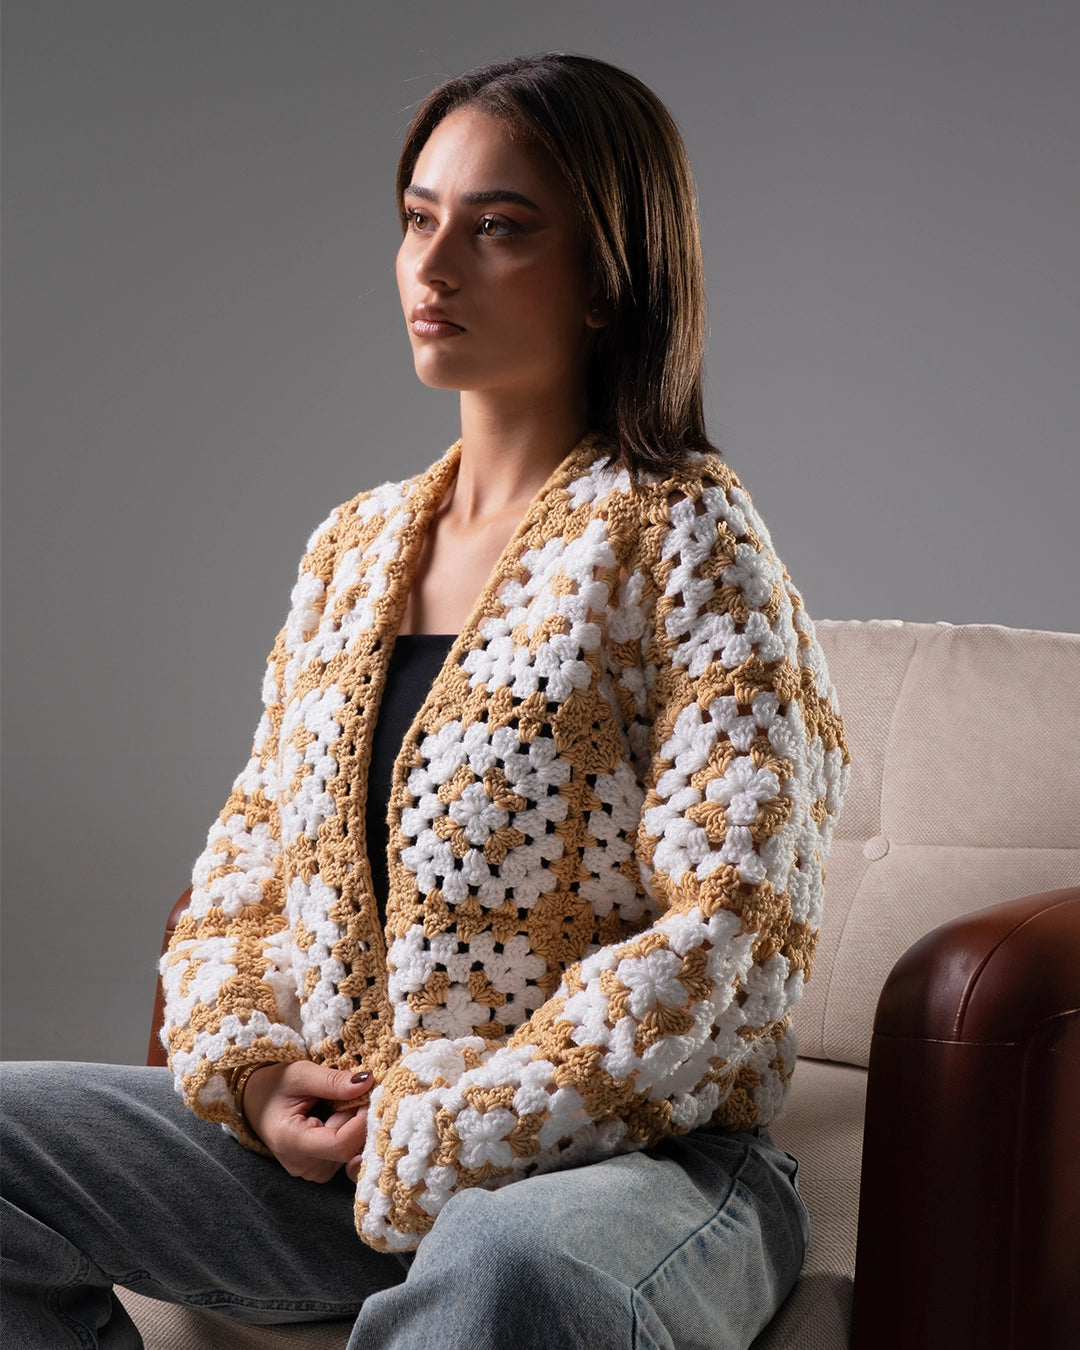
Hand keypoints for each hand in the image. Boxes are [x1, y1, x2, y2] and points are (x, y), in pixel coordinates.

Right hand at [242, 1061, 373, 1182]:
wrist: (256, 1101)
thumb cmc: (275, 1086)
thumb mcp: (301, 1074)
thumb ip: (333, 1081)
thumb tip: (367, 1082)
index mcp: (291, 1143)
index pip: (341, 1145)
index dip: (361, 1121)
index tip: (368, 1094)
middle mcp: (303, 1166)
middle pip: (349, 1147)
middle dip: (359, 1118)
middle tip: (351, 1092)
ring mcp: (312, 1172)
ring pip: (352, 1151)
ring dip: (354, 1125)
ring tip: (336, 1104)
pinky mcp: (321, 1169)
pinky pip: (348, 1154)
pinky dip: (350, 1133)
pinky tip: (337, 1117)